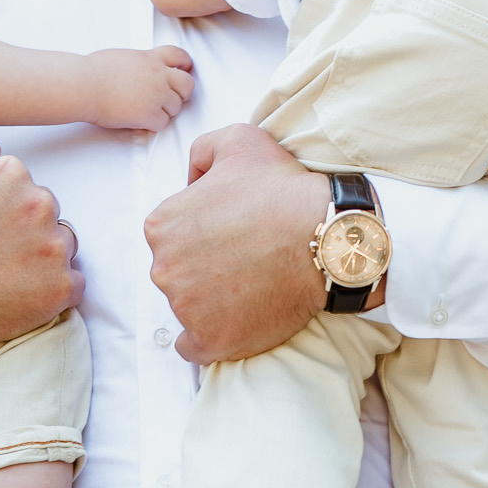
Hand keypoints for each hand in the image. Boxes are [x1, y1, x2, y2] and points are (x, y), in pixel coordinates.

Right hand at [0, 128, 82, 392]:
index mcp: (10, 173)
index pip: (20, 183)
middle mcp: (39, 204)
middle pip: (44, 211)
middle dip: (22, 227)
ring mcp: (54, 248)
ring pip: (61, 244)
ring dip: (40, 256)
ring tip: (1, 273)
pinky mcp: (60, 288)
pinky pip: (73, 283)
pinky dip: (52, 289)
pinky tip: (19, 294)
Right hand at [85, 46, 194, 129]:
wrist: (85, 85)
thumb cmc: (93, 71)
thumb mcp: (123, 56)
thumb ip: (139, 62)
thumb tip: (138, 69)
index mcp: (150, 58)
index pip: (179, 55)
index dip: (185, 64)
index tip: (184, 69)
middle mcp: (158, 75)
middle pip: (187, 84)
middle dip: (183, 92)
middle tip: (174, 97)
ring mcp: (156, 95)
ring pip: (177, 107)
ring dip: (166, 110)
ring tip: (150, 111)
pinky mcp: (149, 114)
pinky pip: (163, 123)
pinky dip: (154, 124)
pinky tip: (142, 121)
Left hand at [144, 124, 331, 362]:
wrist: (326, 238)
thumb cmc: (283, 189)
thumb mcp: (237, 139)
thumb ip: (201, 151)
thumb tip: (191, 179)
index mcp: (162, 224)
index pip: (170, 233)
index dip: (202, 230)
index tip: (231, 231)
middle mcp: (164, 267)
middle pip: (175, 270)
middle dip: (202, 265)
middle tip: (243, 257)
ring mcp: (185, 308)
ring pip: (186, 306)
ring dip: (209, 299)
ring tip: (249, 284)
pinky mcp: (210, 341)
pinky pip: (192, 347)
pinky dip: (207, 338)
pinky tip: (232, 321)